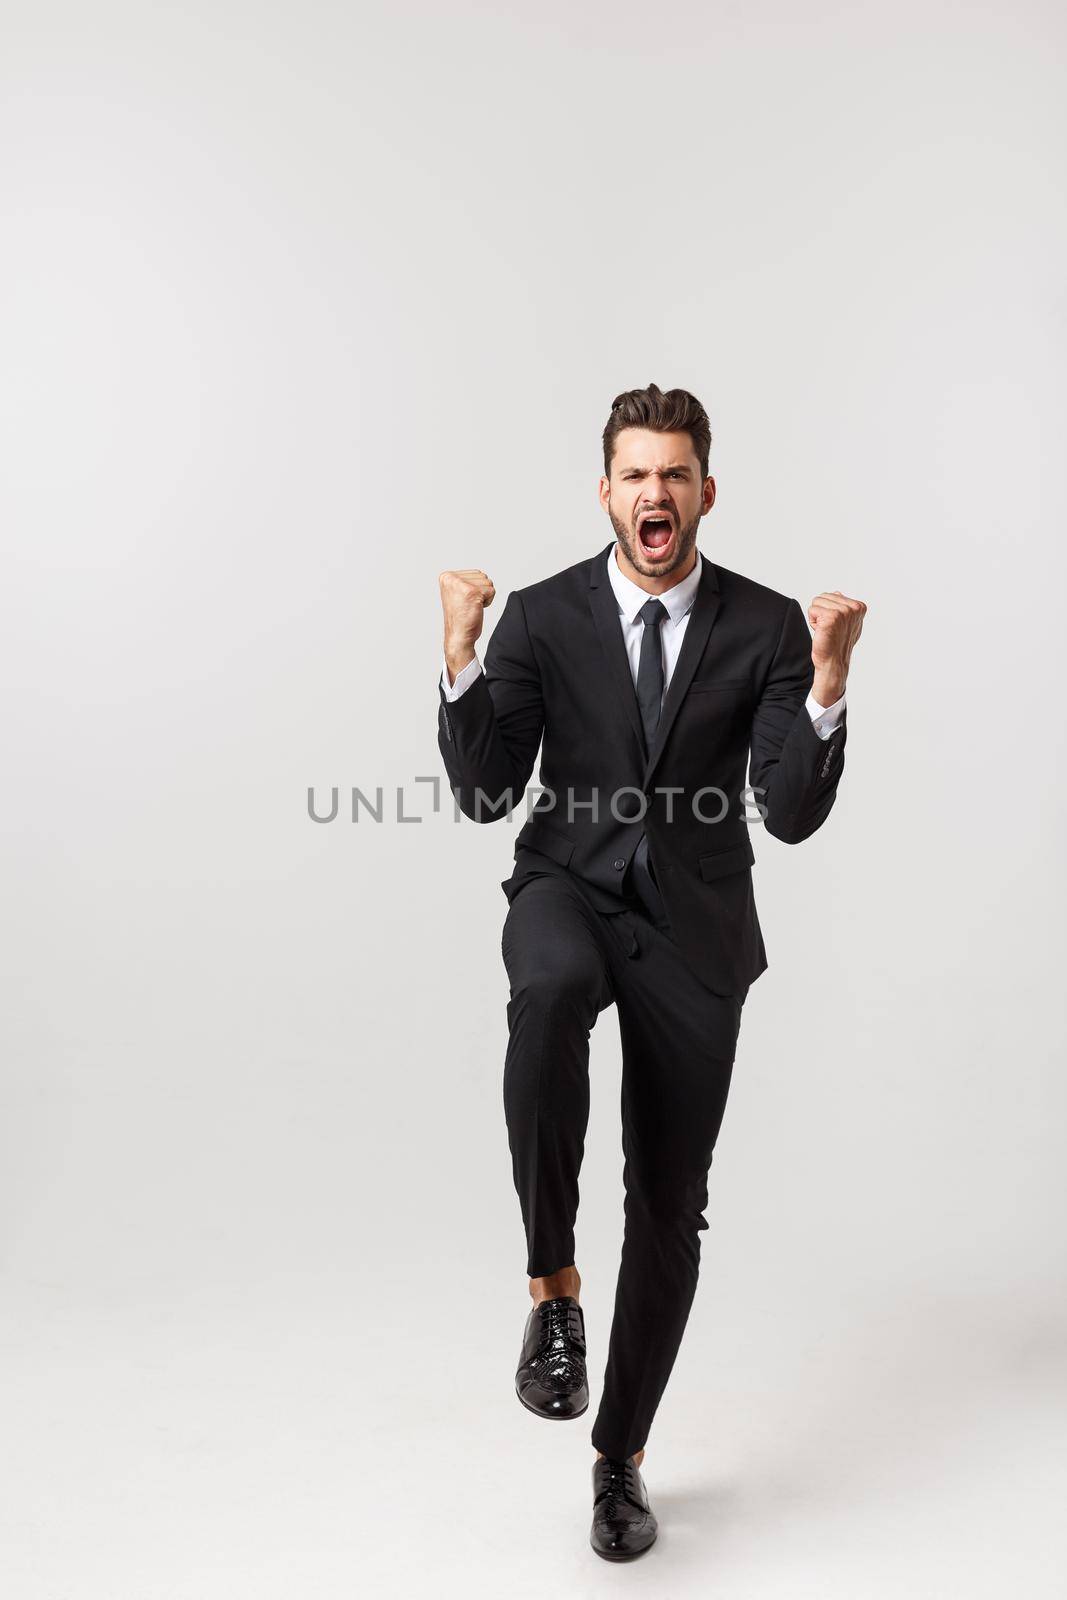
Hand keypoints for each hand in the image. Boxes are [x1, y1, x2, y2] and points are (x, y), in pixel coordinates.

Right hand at [439, 568, 496, 678]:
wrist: (458, 636)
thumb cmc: (460, 617)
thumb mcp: (457, 593)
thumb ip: (465, 580)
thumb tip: (481, 575)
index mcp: (446, 577)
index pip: (474, 573)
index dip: (474, 588)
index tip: (463, 600)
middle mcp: (451, 578)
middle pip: (481, 575)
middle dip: (480, 591)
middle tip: (468, 605)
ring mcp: (461, 584)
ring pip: (487, 582)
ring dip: (484, 596)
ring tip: (471, 606)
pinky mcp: (472, 592)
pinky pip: (491, 590)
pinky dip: (488, 601)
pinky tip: (476, 609)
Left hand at [807, 589, 866, 705]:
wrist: (834, 662)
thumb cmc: (838, 644)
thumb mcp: (846, 623)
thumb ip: (844, 607)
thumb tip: (837, 593)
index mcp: (859, 607)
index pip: (832, 595)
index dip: (828, 611)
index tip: (836, 626)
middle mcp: (853, 608)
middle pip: (823, 596)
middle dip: (821, 613)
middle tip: (829, 629)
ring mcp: (844, 612)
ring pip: (816, 602)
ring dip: (816, 617)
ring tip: (826, 630)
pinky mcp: (832, 617)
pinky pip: (812, 610)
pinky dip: (812, 622)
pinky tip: (821, 632)